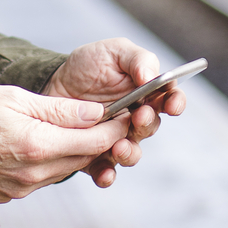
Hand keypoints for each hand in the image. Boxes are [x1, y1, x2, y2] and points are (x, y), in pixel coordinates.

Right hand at [0, 85, 134, 204]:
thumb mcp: (17, 98)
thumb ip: (59, 109)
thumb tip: (96, 113)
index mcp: (38, 145)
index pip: (93, 140)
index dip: (115, 127)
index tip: (127, 114)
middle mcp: (33, 173)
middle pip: (83, 157)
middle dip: (101, 140)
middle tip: (113, 121)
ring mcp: (22, 188)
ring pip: (65, 169)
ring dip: (76, 152)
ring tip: (80, 130)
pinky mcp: (11, 195)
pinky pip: (42, 179)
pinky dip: (51, 163)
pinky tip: (46, 146)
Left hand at [45, 38, 186, 187]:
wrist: (51, 83)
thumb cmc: (87, 65)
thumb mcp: (113, 51)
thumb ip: (137, 59)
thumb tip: (152, 77)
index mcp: (146, 92)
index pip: (170, 99)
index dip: (175, 103)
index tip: (171, 105)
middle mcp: (135, 119)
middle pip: (152, 127)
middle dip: (147, 124)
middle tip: (138, 117)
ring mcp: (116, 139)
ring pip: (132, 153)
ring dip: (130, 153)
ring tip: (119, 147)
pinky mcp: (95, 156)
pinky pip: (106, 171)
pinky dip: (107, 175)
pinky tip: (104, 174)